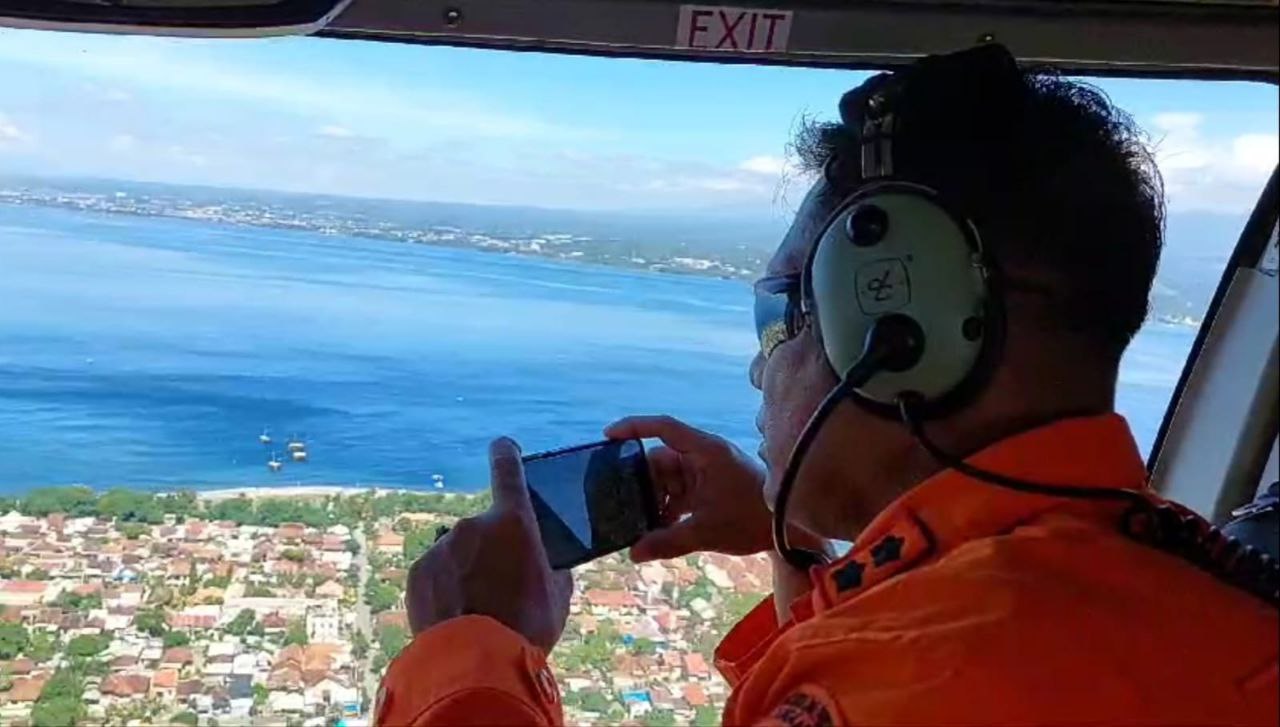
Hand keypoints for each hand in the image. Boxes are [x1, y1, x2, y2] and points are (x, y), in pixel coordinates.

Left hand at [405, 438, 572, 651]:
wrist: (476, 663)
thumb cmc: (527, 627)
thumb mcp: (558, 595)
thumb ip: (550, 567)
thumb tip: (544, 564)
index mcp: (514, 522)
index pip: (508, 469)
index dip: (506, 454)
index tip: (503, 446)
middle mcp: (473, 525)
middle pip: (485, 530)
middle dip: (492, 552)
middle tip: (502, 589)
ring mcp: (442, 548)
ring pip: (459, 554)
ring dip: (467, 572)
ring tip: (479, 612)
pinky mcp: (418, 573)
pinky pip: (436, 575)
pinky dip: (445, 590)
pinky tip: (457, 618)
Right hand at [604, 415, 776, 561]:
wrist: (789, 529)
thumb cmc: (752, 519)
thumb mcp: (705, 532)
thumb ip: (667, 541)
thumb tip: (633, 553)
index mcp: (705, 450)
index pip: (663, 428)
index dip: (634, 427)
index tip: (608, 436)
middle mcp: (704, 454)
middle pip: (660, 458)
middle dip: (640, 481)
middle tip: (619, 500)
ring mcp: (707, 470)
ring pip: (668, 478)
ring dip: (654, 498)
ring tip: (638, 521)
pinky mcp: (710, 486)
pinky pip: (679, 491)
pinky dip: (668, 506)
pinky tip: (657, 528)